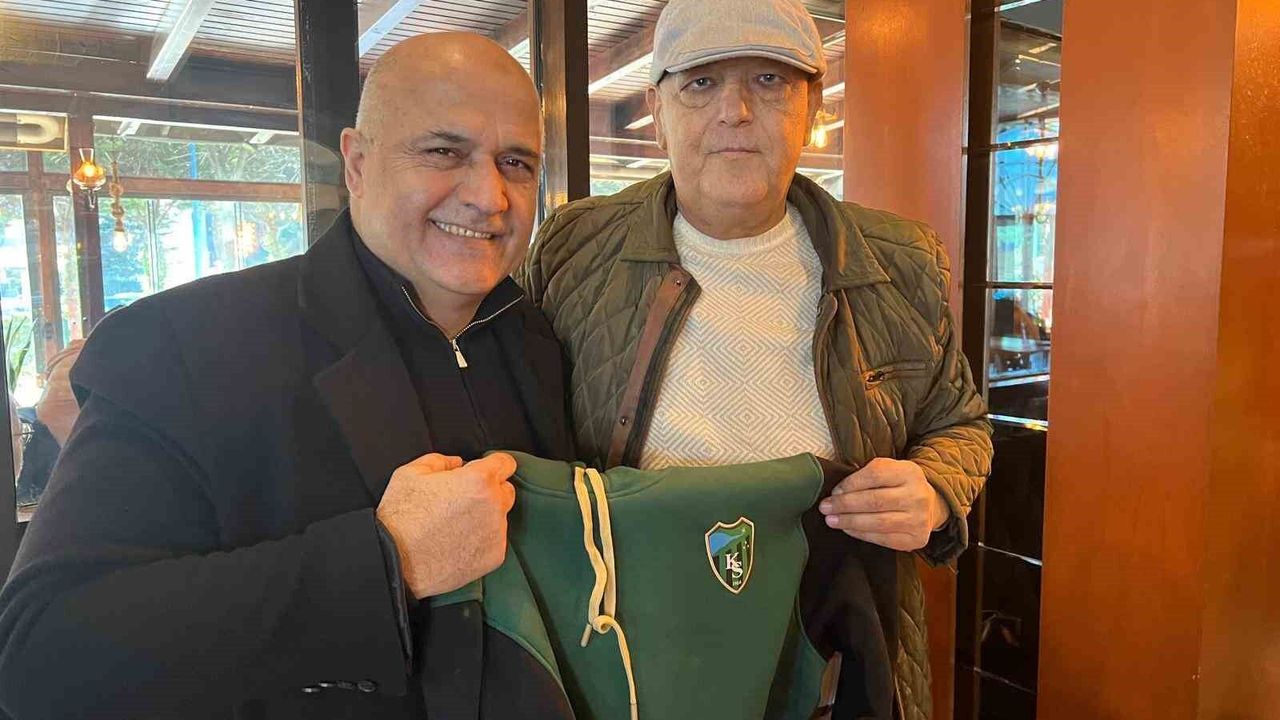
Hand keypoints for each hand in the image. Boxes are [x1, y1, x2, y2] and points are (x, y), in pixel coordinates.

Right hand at [376, 452, 516, 598]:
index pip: (505, 463)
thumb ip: (440, 461)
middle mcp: (494, 506)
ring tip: (455, 526)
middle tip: (463, 500)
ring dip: (485, 516)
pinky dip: (482, 540)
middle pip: (505, 490)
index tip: (484, 470)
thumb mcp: (410, 474)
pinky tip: (458, 542)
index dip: (493, 464)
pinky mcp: (495, 556)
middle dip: (489, 491)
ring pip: (500, 517)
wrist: (396, 563)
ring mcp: (496, 533)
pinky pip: (495, 540)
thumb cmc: (401, 518)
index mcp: (478, 480)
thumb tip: (457, 463)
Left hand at [818, 458, 949, 551]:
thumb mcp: (889, 470)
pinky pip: (883, 538)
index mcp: (909, 472)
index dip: (851, 483)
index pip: (875, 475)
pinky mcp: (915, 539)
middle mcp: (917, 495)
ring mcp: (919, 519)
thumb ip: (867, 475)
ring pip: (878, 522)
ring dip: (850, 521)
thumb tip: (837, 492)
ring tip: (831, 520)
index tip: (834, 491)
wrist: (929, 504)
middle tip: (825, 507)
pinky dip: (861, 534)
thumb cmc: (899, 485)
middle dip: (845, 505)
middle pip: (875, 501)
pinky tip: (848, 529)